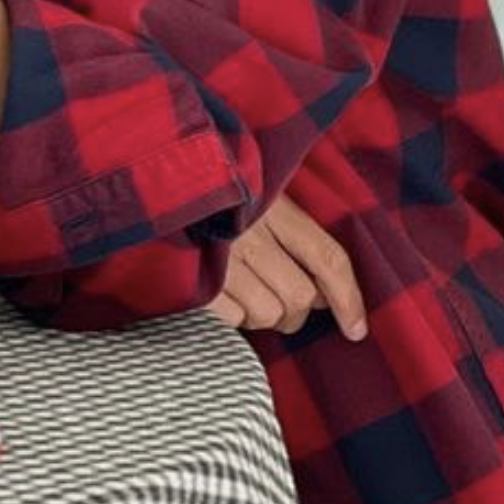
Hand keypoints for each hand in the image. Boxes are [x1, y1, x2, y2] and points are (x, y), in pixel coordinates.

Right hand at [205, 195, 367, 338]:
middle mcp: (251, 230)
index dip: (349, 297)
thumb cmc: (213, 184)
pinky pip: (232, 319)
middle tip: (278, 299)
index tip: (356, 331)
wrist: (147, 173)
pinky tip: (219, 291)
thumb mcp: (259, 192)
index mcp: (274, 204)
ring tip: (243, 290)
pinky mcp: (193, 277)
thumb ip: (291, 231)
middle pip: (299, 296)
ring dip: (261, 313)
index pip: (327, 256)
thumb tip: (322, 293)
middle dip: (296, 311)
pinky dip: (232, 315)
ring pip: (267, 314)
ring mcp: (221, 255)